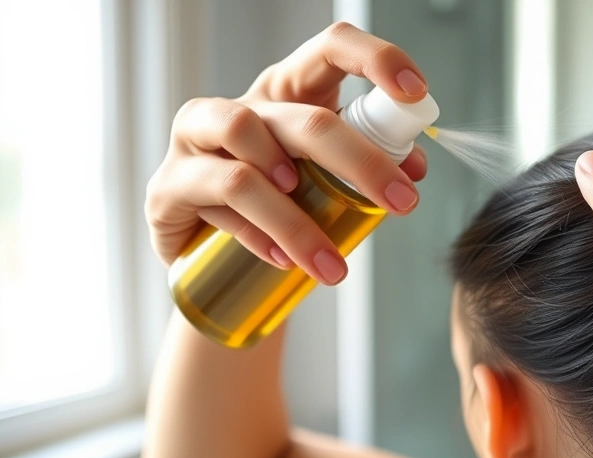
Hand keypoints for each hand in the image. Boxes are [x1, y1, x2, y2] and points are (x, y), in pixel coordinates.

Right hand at [145, 23, 428, 284]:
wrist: (205, 256)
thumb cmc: (271, 204)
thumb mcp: (321, 180)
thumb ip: (364, 168)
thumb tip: (414, 169)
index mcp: (284, 93)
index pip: (330, 50)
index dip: (375, 60)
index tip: (415, 93)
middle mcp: (238, 107)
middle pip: (303, 120)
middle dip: (361, 163)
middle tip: (402, 202)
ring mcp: (194, 143)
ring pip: (251, 169)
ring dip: (298, 220)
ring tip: (331, 259)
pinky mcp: (167, 189)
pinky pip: (219, 205)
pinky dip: (259, 236)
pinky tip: (285, 262)